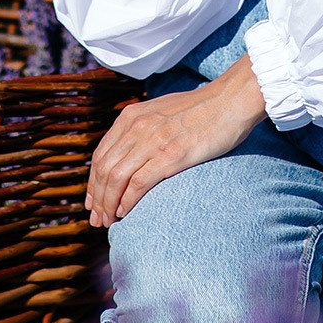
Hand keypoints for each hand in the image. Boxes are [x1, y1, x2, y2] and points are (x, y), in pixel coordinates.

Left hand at [87, 61, 266, 224]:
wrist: (230, 100)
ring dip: (108, 204)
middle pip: (104, 170)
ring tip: (109, 222)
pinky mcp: (171, 155)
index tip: (93, 201)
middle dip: (97, 199)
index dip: (93, 182)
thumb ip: (142, 127)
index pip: (100, 155)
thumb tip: (132, 151)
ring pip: (116, 179)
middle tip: (97, 219)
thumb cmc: (201, 108)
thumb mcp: (161, 110)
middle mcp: (136, 127)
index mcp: (131, 116)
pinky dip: (127, 201)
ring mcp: (153, 141)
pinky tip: (125, 212)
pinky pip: (139, 183)